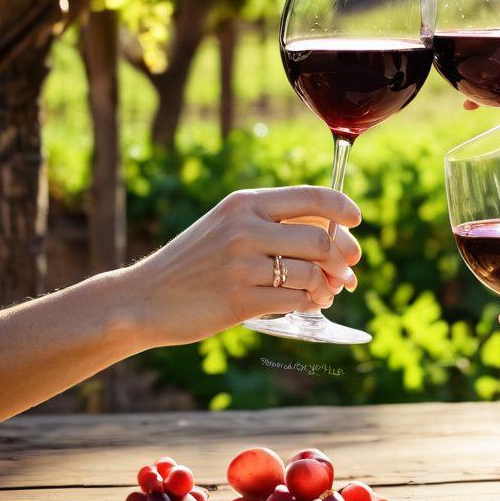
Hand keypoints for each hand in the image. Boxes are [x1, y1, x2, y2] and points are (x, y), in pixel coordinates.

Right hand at [125, 187, 361, 347]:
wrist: (143, 299)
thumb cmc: (195, 264)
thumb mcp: (228, 227)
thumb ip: (274, 225)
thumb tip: (335, 236)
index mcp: (245, 202)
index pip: (310, 197)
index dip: (342, 207)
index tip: (356, 220)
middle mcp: (245, 228)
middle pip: (320, 239)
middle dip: (343, 256)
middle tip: (348, 270)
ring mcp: (242, 264)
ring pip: (312, 272)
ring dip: (328, 285)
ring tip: (326, 292)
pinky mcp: (240, 299)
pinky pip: (296, 300)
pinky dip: (310, 303)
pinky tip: (309, 304)